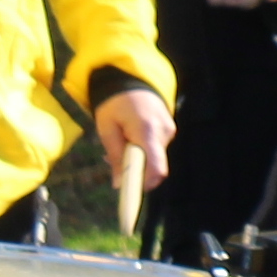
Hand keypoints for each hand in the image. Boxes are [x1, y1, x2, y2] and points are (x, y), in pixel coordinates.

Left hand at [93, 85, 174, 217]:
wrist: (131, 79)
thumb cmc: (114, 103)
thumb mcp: (106, 128)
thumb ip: (115, 156)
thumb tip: (119, 184)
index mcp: (147, 130)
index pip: (155, 166)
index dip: (145, 185)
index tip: (132, 198)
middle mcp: (164, 132)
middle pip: (152, 166)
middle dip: (134, 171)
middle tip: (113, 161)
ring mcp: (169, 131)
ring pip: (153, 159)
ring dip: (136, 159)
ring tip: (119, 143)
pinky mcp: (168, 131)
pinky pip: (155, 150)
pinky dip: (142, 151)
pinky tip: (129, 138)